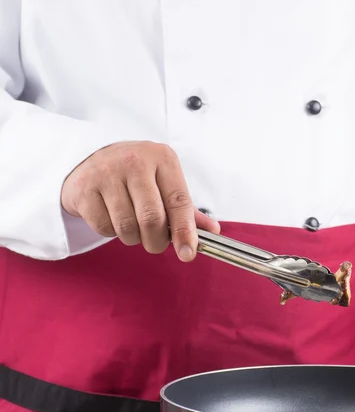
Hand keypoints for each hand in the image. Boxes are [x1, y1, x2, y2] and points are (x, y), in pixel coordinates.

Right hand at [61, 141, 219, 261]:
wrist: (89, 161)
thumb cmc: (136, 177)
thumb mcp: (164, 184)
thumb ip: (186, 210)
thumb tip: (212, 231)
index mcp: (162, 158)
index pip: (179, 202)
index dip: (185, 232)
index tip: (188, 254)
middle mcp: (135, 161)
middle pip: (152, 219)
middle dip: (156, 241)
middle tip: (155, 243)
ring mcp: (107, 173)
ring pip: (128, 227)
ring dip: (133, 238)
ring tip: (132, 225)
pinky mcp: (84, 188)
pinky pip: (105, 228)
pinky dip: (111, 232)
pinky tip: (112, 216)